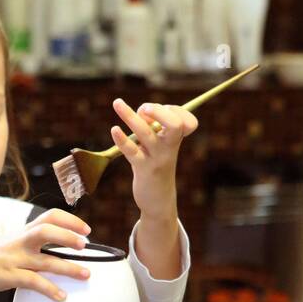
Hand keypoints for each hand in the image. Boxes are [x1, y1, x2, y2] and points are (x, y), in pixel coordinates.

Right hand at [0, 208, 93, 301]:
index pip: (49, 217)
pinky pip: (33, 282)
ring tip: (85, 274)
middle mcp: (19, 242)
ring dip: (69, 268)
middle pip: (46, 231)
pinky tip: (60, 296)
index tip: (85, 229)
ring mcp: (14, 259)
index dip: (69, 220)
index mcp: (22, 232)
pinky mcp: (9, 276)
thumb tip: (50, 238)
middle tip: (85, 245)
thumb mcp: (8, 240)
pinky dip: (50, 290)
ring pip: (46, 260)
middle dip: (68, 237)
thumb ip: (28, 238)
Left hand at [109, 98, 197, 218]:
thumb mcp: (159, 144)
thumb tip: (140, 112)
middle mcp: (170, 147)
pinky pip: (131, 151)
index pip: (188, 121)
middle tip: (144, 109)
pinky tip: (114, 130)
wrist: (158, 198)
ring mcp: (157, 158)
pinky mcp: (143, 168)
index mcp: (176, 139)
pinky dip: (121, 139)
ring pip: (146, 133)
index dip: (174, 110)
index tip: (158, 113)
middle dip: (159, 111)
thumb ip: (153, 126)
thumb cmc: (156, 164)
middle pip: (175, 125)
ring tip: (117, 103)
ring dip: (130, 117)